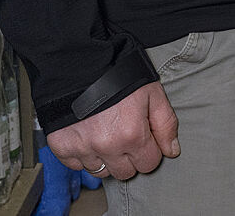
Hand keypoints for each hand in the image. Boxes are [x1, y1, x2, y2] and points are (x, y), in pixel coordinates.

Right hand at [47, 82, 179, 181]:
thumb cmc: (119, 74)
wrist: (81, 62)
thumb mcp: (152, 92)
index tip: (144, 134)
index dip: (150, 149)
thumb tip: (172, 151)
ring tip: (106, 132)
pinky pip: (77, 165)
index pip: (149, 164)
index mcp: (132, 135)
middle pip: (125, 172)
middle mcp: (107, 147)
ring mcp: (83, 149)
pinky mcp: (63, 148)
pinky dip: (84, 154)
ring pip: (101, 171)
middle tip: (125, 133)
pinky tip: (89, 133)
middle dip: (129, 156)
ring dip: (106, 157)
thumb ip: (165, 123)